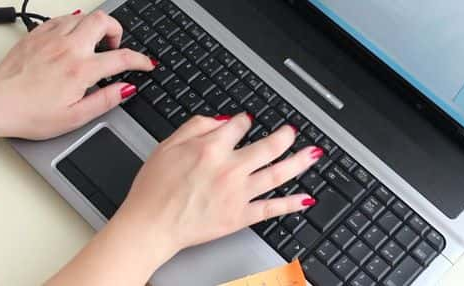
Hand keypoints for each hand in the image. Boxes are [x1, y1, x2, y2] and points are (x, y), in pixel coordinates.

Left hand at [0, 10, 154, 139]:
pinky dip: (74, 24)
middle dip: (117, 31)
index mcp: (80, 70)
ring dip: (95, 27)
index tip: (146, 64)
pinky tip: (73, 39)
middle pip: (103, 21)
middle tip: (115, 48)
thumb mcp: (76, 117)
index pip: (121, 57)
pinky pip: (62, 18)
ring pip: (83, 16)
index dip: (140, 60)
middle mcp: (67, 48)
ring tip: (94, 45)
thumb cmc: (30, 114)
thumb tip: (127, 89)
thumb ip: (105, 100)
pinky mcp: (36, 35)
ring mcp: (50, 38)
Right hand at [120, 113, 322, 252]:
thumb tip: (223, 120)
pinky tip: (305, 198)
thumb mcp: (167, 145)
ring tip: (313, 155)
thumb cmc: (154, 189)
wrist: (150, 224)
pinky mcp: (239, 216)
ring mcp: (238, 193)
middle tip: (292, 132)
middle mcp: (230, 168)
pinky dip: (290, 203)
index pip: (239, 126)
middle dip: (284, 136)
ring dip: (299, 162)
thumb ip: (196, 126)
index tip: (247, 122)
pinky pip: (271, 208)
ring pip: (277, 174)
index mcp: (212, 147)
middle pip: (268, 147)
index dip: (245, 121)